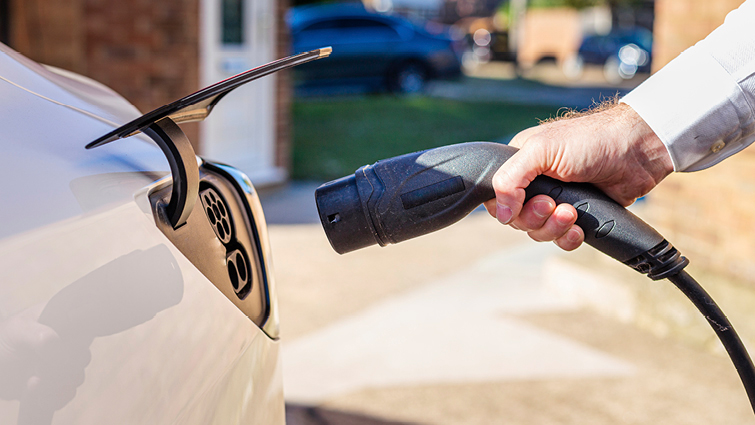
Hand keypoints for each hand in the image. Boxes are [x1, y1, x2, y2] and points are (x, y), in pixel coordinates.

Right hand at [483, 102, 673, 249]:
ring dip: (554, 227)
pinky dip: (567, 238)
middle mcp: (536, 183)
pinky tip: (579, 228)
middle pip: (518, 219)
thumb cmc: (591, 140)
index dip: (507, 207)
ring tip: (572, 213)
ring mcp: (557, 200)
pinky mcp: (578, 215)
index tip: (524, 203)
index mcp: (521, 163)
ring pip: (538, 231)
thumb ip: (510, 179)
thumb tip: (500, 212)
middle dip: (536, 217)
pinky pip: (561, 239)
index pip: (497, 196)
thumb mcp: (541, 150)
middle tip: (554, 204)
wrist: (637, 151)